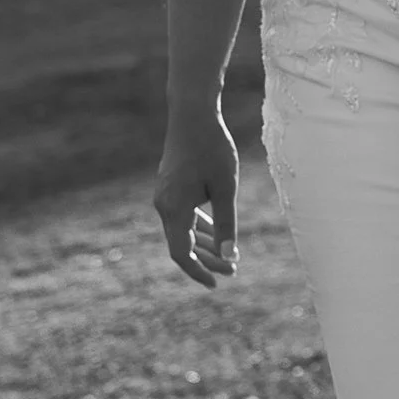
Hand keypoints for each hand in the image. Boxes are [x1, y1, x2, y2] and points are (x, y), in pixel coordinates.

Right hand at [156, 109, 240, 286]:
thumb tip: (230, 256)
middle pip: (183, 244)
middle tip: (234, 270)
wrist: (192, 114)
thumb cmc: (212, 148)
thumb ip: (226, 224)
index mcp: (174, 209)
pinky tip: (218, 233)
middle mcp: (164, 205)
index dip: (198, 271)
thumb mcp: (226, 188)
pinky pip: (185, 215)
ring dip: (206, 244)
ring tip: (232, 256)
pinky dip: (201, 226)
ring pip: (185, 230)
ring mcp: (166, 196)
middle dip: (208, 260)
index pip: (181, 253)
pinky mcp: (172, 187)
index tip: (215, 283)